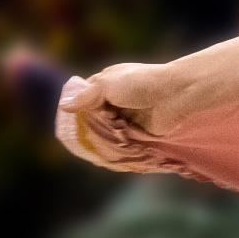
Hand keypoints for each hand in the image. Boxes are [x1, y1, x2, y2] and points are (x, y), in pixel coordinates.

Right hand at [56, 60, 192, 166]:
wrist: (174, 94)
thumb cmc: (140, 83)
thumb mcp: (107, 84)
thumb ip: (86, 96)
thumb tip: (63, 105)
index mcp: (107, 83)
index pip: (85, 97)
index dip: (76, 108)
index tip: (65, 122)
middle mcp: (115, 100)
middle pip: (94, 116)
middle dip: (87, 126)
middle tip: (76, 139)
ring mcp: (126, 116)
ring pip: (106, 130)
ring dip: (100, 137)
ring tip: (88, 147)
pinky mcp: (137, 131)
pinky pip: (120, 141)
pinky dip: (113, 145)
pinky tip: (102, 154)